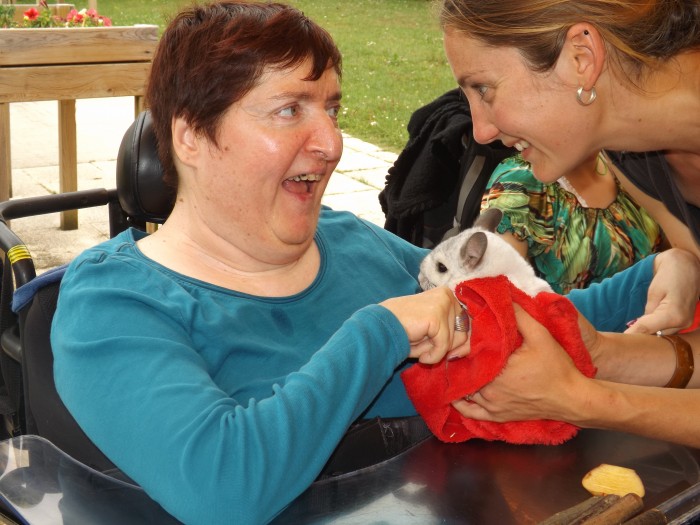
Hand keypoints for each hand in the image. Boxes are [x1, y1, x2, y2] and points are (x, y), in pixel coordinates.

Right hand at [381, 287, 468, 364]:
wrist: (380, 328)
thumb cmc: (403, 330)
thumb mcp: (433, 331)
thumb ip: (452, 337)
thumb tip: (468, 348)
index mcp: (447, 295)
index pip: (466, 323)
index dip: (458, 343)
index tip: (444, 352)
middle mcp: (447, 295)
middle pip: (464, 332)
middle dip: (446, 348)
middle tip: (427, 349)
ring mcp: (443, 303)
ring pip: (454, 341)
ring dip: (435, 351)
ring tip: (417, 345)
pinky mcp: (436, 316)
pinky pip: (443, 346)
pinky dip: (432, 356)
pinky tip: (420, 356)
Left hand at [452, 304, 589, 423]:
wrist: (572, 397)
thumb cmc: (557, 367)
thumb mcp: (540, 335)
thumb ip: (519, 316)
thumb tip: (503, 299)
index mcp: (496, 370)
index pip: (468, 355)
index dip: (464, 345)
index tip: (463, 337)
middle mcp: (489, 390)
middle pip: (464, 373)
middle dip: (461, 361)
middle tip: (457, 350)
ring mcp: (492, 406)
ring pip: (464, 392)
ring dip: (460, 380)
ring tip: (457, 366)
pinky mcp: (498, 416)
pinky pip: (471, 413)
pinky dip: (462, 405)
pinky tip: (457, 395)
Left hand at [625, 249, 699, 334]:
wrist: (687, 265)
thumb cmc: (669, 275)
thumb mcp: (653, 292)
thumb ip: (648, 312)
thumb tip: (640, 326)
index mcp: (674, 315)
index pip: (648, 329)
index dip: (633, 334)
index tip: (621, 341)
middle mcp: (683, 322)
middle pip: (657, 335)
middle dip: (641, 335)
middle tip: (623, 337)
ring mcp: (687, 322)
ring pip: (663, 334)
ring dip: (650, 332)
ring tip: (633, 332)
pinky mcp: (686, 320)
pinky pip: (669, 328)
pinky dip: (658, 328)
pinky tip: (646, 326)